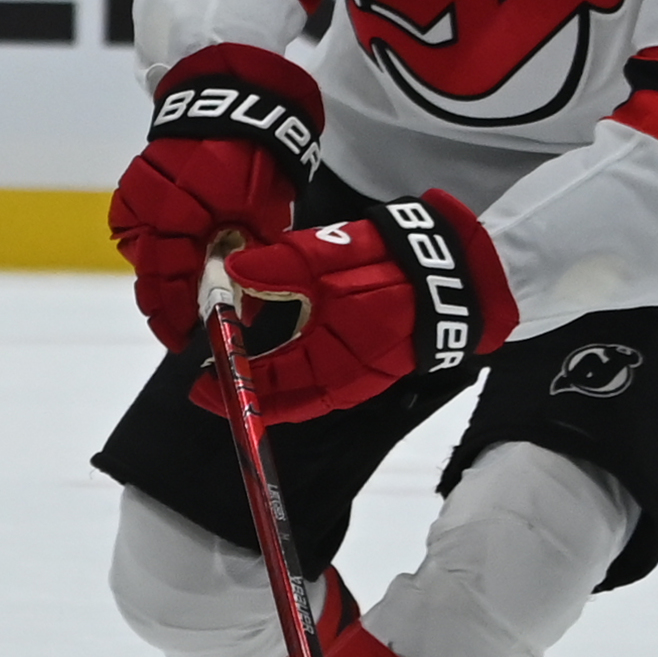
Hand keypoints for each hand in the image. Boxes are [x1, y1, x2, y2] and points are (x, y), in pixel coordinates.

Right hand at [111, 43, 323, 349]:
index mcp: (183, 217)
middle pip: (149, 274)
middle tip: (178, 327)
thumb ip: (251, 263)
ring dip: (160, 274)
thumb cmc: (254, 158)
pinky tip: (173, 251)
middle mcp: (150, 209)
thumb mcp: (263, 216)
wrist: (232, 102)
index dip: (177, 317)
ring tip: (179, 291)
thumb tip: (247, 313)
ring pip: (141, 254)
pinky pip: (136, 228)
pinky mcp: (132, 186)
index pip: (172, 283)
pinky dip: (153, 245)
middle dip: (164, 304)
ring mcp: (136, 196)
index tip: (184, 339)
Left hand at [193, 191, 510, 424]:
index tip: (198, 381)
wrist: (459, 272)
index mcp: (331, 363)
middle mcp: (345, 380)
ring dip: (271, 382)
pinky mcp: (371, 363)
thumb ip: (280, 267)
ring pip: (303, 390)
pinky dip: (296, 371)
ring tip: (239, 364)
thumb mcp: (331, 258)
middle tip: (208, 380)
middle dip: (248, 390)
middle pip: (284, 398)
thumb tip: (233, 270)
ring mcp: (361, 375)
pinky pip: (323, 377)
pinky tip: (281, 355)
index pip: (271, 387)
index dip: (233, 386)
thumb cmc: (396, 267)